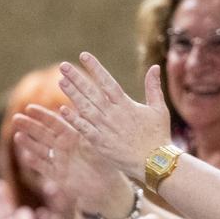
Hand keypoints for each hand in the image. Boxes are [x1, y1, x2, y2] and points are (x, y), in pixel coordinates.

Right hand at [13, 104, 132, 215]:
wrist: (108, 189)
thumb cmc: (106, 164)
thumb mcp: (97, 146)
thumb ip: (86, 133)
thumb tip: (81, 116)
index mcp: (72, 136)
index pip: (54, 122)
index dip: (42, 115)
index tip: (29, 107)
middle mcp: (63, 146)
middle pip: (43, 134)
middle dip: (29, 126)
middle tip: (15, 118)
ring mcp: (58, 160)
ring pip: (40, 149)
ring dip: (28, 143)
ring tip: (16, 136)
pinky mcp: (57, 175)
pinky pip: (44, 167)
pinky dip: (35, 163)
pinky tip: (26, 157)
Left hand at [57, 53, 171, 180]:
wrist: (155, 163)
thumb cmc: (158, 135)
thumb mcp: (158, 109)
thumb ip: (153, 87)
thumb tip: (155, 67)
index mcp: (126, 104)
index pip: (107, 81)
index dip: (95, 68)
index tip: (83, 55)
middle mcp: (113, 114)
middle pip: (91, 92)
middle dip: (77, 78)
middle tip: (63, 66)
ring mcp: (105, 128)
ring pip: (85, 107)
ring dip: (72, 94)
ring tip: (60, 81)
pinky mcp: (99, 142)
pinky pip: (83, 128)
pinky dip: (73, 119)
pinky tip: (62, 109)